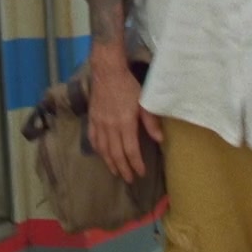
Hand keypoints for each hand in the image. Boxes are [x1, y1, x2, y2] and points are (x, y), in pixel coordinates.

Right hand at [86, 55, 164, 182]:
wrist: (107, 72)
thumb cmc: (129, 85)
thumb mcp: (144, 102)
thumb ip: (151, 122)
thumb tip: (160, 139)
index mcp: (125, 123)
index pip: (130, 150)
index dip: (136, 164)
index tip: (141, 173)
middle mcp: (110, 127)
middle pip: (116, 154)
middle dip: (123, 168)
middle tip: (129, 179)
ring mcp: (99, 124)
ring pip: (103, 149)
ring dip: (110, 163)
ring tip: (116, 172)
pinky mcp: (92, 119)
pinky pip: (93, 139)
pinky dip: (97, 150)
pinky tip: (101, 154)